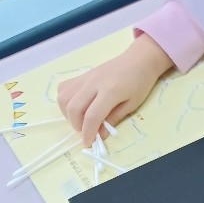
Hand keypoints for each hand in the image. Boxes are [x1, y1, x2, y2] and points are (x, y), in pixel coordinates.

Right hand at [57, 35, 174, 145]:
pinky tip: (76, 105)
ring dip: (68, 113)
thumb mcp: (132, 104)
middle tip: (87, 130)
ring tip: (81, 119)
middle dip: (76, 125)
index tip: (88, 143)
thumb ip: (114, 119)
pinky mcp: (82, 75)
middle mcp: (93, 83)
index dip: (88, 133)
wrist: (139, 59)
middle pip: (73, 108)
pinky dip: (65, 100)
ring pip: (64, 98)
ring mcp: (85, 77)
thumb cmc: (140, 82)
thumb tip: (100, 135)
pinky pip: (64, 88)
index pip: (92, 116)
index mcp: (110, 91)